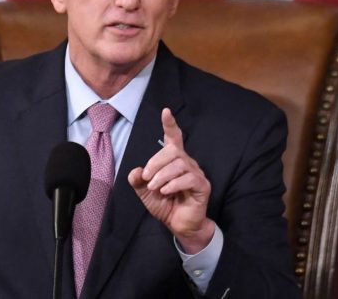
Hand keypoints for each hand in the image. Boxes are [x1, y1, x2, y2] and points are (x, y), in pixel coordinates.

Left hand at [128, 108, 214, 253]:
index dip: (170, 124)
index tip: (166, 111)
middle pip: (173, 150)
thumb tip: (135, 171)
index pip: (174, 137)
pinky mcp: (202, 186)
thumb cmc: (165, 205)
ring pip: (179, 164)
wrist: (179, 225)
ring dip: (162, 175)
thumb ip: (138, 181)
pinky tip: (165, 191)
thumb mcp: (146, 192)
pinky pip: (189, 178)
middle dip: (155, 162)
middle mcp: (187, 163)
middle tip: (146, 177)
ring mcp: (196, 174)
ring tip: (154, 188)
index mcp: (174, 160)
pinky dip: (174, 184)